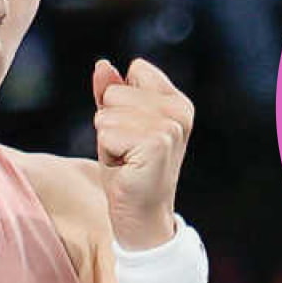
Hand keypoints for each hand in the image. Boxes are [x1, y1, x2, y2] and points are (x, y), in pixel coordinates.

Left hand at [91, 58, 193, 250]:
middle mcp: (179, 110)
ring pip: (107, 113)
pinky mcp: (157, 142)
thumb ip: (111, 93)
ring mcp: (170, 126)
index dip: (121, 102)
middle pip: (115, 92)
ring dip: (107, 140)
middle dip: (110, 123)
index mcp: (177, 101)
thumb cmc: (128, 171)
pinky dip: (107, 153)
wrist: (141, 217)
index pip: (135, 70)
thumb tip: (102, 65)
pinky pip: (106, 132)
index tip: (134, 132)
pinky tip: (126, 169)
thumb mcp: (117, 125)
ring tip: (126, 161)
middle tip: (127, 152)